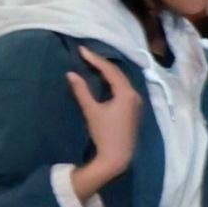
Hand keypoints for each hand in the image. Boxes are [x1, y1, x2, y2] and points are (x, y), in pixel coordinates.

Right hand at [63, 48, 142, 200]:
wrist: (118, 157)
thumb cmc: (104, 134)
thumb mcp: (91, 111)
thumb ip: (81, 91)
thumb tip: (71, 74)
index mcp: (127, 93)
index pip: (110, 70)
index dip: (95, 59)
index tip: (81, 50)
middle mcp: (135, 95)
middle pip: (118, 73)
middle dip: (102, 63)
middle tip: (86, 54)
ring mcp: (136, 102)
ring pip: (122, 80)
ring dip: (108, 71)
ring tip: (92, 62)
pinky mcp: (133, 109)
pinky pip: (123, 88)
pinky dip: (113, 81)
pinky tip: (103, 79)